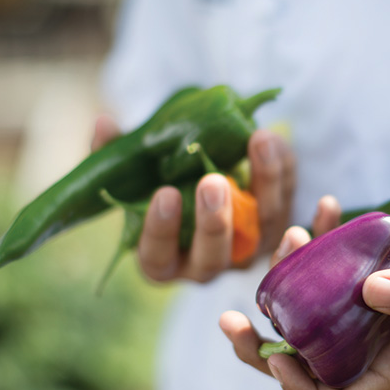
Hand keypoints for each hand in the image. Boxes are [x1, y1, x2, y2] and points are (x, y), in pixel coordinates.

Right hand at [91, 115, 295, 282]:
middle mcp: (205, 265)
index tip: (165, 194)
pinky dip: (283, 172)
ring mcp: (245, 252)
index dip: (161, 230)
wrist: (202, 180)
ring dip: (263, 185)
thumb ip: (114, 153)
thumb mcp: (133, 171)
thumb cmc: (159, 182)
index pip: (158, 257)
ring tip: (257, 140)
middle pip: (213, 256)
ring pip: (261, 231)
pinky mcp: (276, 230)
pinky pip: (286, 204)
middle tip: (212, 180)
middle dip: (215, 221)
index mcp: (163, 260)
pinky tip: (273, 141)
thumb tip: (103, 123)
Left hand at [220, 196, 389, 389]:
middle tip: (227, 321)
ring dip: (284, 278)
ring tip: (291, 237)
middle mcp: (361, 345)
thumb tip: (370, 290)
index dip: (301, 387)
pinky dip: (315, 239)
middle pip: (300, 362)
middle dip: (259, 346)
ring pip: (299, 313)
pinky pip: (319, 267)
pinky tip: (323, 207)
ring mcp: (349, 313)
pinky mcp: (345, 279)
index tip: (276, 356)